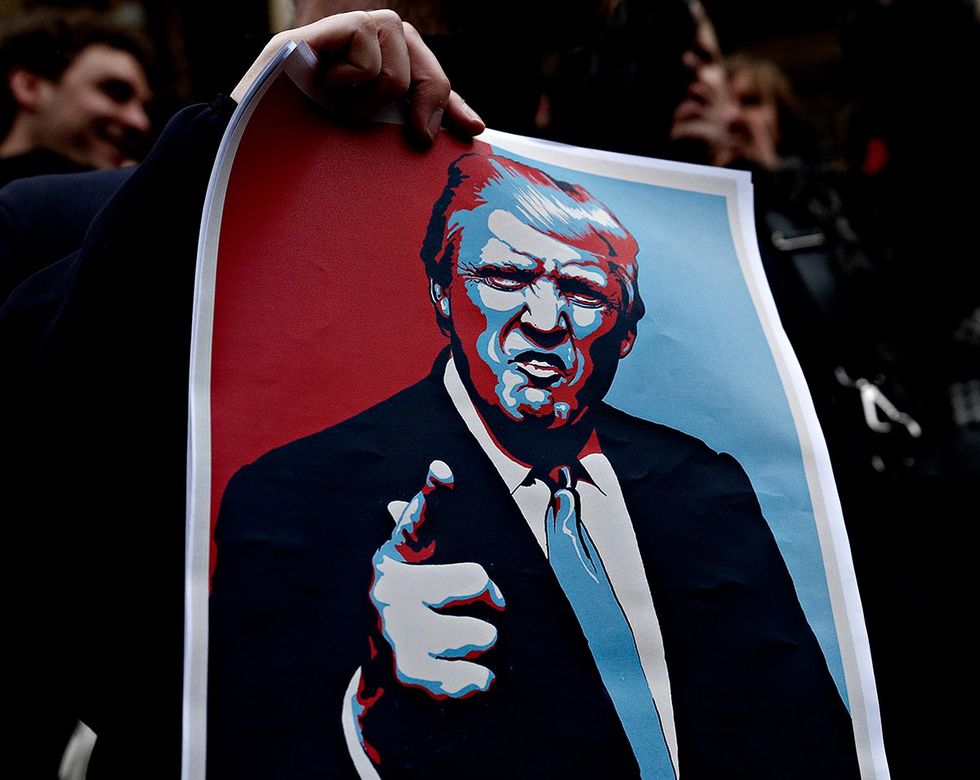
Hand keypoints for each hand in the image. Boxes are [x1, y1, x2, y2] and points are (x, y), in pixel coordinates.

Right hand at [231, 10, 483, 144]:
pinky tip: (326, 88)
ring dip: (374, 97)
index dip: (451, 105)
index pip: (428, 80)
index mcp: (381, 72)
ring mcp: (347, 34)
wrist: (252, 150)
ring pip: (396, 58)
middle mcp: (368, 48)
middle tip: (417, 137)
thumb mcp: (369, 144)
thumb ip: (405, 130)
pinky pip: (367, 50)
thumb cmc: (307, 150)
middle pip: (423, 64)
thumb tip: (472, 129)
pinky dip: (352, 79)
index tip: (473, 131)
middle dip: (425, 100)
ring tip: (343, 111)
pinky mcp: (325, 30)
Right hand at [369, 460, 504, 698]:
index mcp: (393, 559)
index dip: (432, 493)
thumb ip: (422, 520)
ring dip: (482, 638)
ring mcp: (399, 634)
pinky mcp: (412, 674)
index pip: (418, 520)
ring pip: (482, 632)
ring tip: (466, 638)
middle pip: (476, 579)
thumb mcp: (409, 563)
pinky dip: (478, 677)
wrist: (380, 677)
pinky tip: (473, 671)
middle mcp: (391, 592)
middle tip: (489, 601)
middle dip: (490, 594)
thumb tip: (441, 470)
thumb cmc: (410, 603)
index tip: (444, 470)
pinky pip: (473, 675)